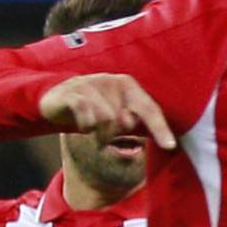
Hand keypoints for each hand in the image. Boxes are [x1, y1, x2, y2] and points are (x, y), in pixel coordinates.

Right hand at [38, 73, 175, 148]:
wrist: (56, 99)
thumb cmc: (94, 108)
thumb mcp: (116, 114)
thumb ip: (131, 121)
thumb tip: (130, 122)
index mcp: (127, 85)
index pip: (149, 108)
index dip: (160, 128)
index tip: (170, 146)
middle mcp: (110, 80)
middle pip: (125, 121)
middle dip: (116, 133)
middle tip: (105, 132)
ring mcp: (89, 84)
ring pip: (106, 120)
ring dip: (99, 133)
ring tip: (91, 129)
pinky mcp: (71, 93)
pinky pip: (87, 117)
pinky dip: (86, 127)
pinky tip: (82, 126)